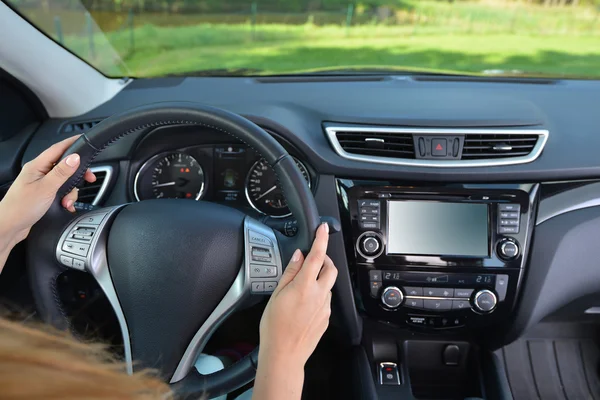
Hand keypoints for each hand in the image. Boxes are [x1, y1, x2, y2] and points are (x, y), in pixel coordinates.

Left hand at [0, 135, 95, 247]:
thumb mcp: (46, 188)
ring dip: (71, 192)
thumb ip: (61, 172)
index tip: (85, 139)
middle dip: (77, 174)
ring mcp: (41, 183)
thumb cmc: (21, 207)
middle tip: (88, 178)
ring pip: (65, 181)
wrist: (9, 227)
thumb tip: (75, 157)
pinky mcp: (43, 194)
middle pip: (65, 165)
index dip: (72, 143)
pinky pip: (61, 191)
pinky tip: (65, 205)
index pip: (58, 148)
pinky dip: (66, 198)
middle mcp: (39, 172)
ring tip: (67, 201)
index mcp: (37, 166)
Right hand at [253, 223, 336, 399]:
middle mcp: (319, 295)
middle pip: (331, 268)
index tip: (322, 228)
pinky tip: (303, 303)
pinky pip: (326, 300)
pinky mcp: (326, 318)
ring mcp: (325, 307)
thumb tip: (298, 256)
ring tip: (301, 287)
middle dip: (325, 260)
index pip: (317, 255)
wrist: (284, 355)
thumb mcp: (276, 295)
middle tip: (313, 259)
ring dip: (320, 279)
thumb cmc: (274, 327)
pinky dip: (318, 294)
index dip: (321, 239)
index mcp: (305, 286)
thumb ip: (290, 273)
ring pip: (328, 285)